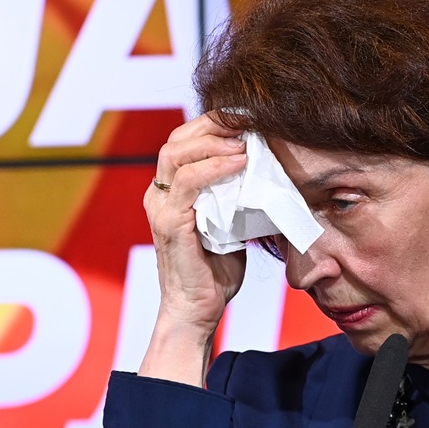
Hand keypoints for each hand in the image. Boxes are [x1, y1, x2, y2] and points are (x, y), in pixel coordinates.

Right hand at [138, 113, 249, 384]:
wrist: (198, 310)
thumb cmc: (216, 269)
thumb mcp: (232, 221)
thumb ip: (238, 194)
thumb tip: (269, 168)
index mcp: (171, 190)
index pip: (186, 141)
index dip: (213, 123)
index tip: (247, 117)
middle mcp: (159, 193)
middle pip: (178, 138)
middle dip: (213, 123)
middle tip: (247, 120)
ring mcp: (160, 207)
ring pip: (177, 153)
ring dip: (214, 141)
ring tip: (244, 141)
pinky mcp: (169, 223)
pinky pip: (187, 183)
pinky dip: (213, 167)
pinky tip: (238, 162)